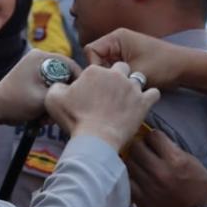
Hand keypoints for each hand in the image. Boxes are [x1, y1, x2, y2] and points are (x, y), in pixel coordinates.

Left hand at [0, 51, 80, 125]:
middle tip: (59, 111)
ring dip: (54, 101)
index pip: (70, 64)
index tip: (82, 97)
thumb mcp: (44, 99)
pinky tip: (41, 115)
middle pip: (64, 75)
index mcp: (40, 56)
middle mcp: (38, 58)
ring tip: (46, 117)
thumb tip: (79, 92)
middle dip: (62, 95)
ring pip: (56, 84)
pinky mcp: (32, 78)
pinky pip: (48, 87)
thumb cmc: (16, 103)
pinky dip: (47, 100)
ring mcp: (34, 67)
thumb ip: (63, 93)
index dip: (78, 81)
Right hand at [45, 62, 160, 151]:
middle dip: (117, 76)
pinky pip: (153, 93)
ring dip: (133, 86)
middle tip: (111, 93)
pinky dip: (149, 97)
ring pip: (138, 78)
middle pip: (120, 68)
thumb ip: (57, 86)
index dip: (95, 80)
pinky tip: (142, 103)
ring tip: (127, 99)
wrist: (95, 139)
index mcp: (95, 71)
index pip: (97, 68)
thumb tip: (63, 85)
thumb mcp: (53, 98)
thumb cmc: (75, 119)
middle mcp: (115, 75)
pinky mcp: (143, 102)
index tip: (93, 93)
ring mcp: (131, 88)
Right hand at [83, 29, 185, 89]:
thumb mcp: (134, 72)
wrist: (185, 68)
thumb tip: (94, 85)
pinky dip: (118, 79)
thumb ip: (112, 77)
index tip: (105, 81)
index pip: (90, 50)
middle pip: (96, 58)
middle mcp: (118, 41)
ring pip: (105, 66)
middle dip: (103, 74)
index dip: (94, 67)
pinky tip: (127, 87)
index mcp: (117, 37)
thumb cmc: (162, 66)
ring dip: (111, 78)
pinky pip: (115, 70)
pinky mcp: (129, 60)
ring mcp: (123, 50)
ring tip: (121, 88)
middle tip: (113, 87)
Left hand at [125, 129, 206, 206]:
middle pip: (136, 147)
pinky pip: (127, 182)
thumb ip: (173, 150)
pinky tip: (135, 177)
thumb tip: (156, 143)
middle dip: (140, 146)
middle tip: (143, 150)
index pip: (153, 136)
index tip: (154, 140)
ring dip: (133, 161)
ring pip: (129, 163)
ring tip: (139, 163)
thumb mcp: (192, 161)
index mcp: (174, 159)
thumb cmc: (203, 187)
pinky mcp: (142, 200)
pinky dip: (130, 177)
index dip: (153, 136)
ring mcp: (148, 186)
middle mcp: (158, 170)